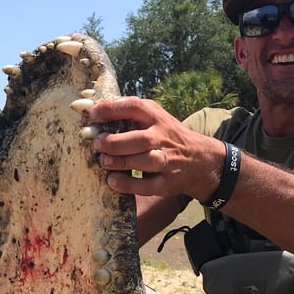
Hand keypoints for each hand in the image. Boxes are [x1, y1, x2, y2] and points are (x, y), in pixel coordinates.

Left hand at [88, 97, 223, 201]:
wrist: (200, 159)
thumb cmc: (166, 136)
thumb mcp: (154, 118)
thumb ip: (130, 115)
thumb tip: (94, 113)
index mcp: (157, 117)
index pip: (135, 107)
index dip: (112, 109)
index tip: (93, 115)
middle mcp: (164, 138)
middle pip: (141, 139)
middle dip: (115, 142)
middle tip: (98, 144)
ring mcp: (168, 161)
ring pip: (145, 162)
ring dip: (121, 162)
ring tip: (103, 162)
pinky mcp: (167, 183)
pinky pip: (147, 186)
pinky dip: (128, 185)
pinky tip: (113, 181)